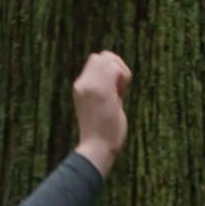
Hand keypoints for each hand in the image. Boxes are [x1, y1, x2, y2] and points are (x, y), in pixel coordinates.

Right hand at [72, 50, 130, 175]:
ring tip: (121, 92)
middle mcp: (82, 83)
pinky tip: (122, 95)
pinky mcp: (100, 90)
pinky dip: (124, 77)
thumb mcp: (102, 106)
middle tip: (121, 90)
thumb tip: (119, 79)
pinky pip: (115, 68)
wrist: (96, 148)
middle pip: (101, 56)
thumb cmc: (103, 133)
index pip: (95, 62)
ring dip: (120, 72)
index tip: (116, 91)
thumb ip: (106, 90)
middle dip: (116, 67)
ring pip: (108, 59)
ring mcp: (90, 85)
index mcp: (80, 87)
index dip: (110, 71)